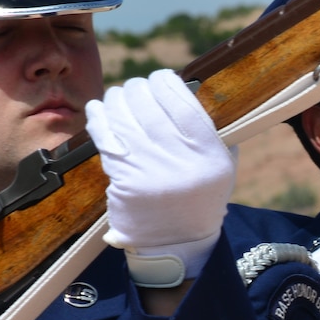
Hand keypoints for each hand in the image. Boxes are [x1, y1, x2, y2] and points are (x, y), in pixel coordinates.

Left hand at [86, 71, 236, 286]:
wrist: (176, 242)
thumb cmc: (199, 196)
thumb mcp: (221, 166)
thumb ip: (209, 132)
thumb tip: (181, 91)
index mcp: (209, 153)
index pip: (182, 101)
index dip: (165, 81)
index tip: (160, 77)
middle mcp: (180, 160)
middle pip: (149, 104)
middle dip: (137, 88)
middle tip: (135, 88)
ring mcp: (149, 170)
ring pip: (123, 116)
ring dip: (116, 98)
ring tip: (118, 97)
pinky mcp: (124, 180)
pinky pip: (105, 137)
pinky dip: (98, 117)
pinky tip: (99, 109)